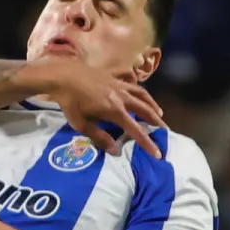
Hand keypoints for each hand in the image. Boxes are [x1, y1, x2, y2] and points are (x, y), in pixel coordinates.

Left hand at [22, 58, 164, 157]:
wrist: (64, 76)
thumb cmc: (70, 103)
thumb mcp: (81, 125)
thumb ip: (100, 138)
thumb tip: (116, 151)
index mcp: (114, 110)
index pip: (135, 129)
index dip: (147, 143)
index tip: (157, 153)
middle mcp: (122, 97)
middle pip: (145, 109)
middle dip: (156, 122)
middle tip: (165, 131)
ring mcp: (119, 85)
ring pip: (142, 94)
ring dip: (152, 104)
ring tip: (159, 113)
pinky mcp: (114, 77)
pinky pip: (132, 83)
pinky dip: (140, 90)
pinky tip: (141, 94)